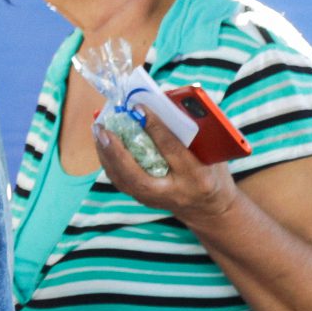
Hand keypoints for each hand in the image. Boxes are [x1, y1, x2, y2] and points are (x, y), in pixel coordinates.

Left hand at [93, 108, 237, 229]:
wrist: (211, 209)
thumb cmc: (213, 172)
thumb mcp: (212, 152)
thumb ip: (192, 131)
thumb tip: (164, 101)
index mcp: (197, 176)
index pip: (171, 149)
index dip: (154, 127)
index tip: (138, 107)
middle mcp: (174, 192)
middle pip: (137, 174)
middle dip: (117, 151)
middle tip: (103, 128)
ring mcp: (157, 200)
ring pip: (123, 180)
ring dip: (107, 154)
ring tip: (98, 130)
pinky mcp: (144, 200)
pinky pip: (121, 180)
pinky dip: (109, 160)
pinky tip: (103, 143)